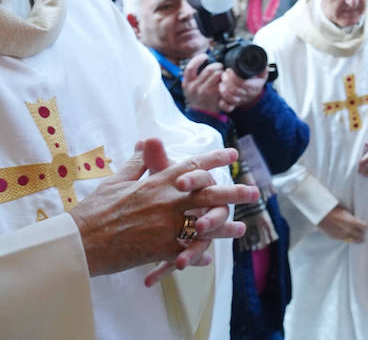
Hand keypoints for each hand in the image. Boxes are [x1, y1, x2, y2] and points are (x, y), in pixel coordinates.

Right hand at [68, 138, 255, 281]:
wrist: (80, 241)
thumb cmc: (95, 210)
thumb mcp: (117, 181)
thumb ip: (138, 163)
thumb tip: (147, 142)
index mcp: (158, 182)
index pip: (192, 165)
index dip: (214, 159)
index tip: (233, 155)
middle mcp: (168, 200)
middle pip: (208, 193)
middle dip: (233, 192)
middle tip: (254, 192)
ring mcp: (167, 225)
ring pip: (204, 223)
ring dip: (224, 226)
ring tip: (241, 228)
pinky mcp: (161, 248)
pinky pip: (187, 249)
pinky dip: (198, 254)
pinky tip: (210, 257)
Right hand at [180, 54, 224, 114]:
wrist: (201, 113)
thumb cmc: (197, 96)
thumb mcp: (190, 86)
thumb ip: (194, 74)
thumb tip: (204, 58)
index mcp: (187, 82)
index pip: (190, 67)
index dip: (198, 59)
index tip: (205, 56)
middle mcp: (194, 87)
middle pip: (209, 69)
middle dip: (217, 65)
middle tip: (219, 67)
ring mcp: (204, 91)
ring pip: (217, 74)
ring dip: (222, 72)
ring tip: (222, 74)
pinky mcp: (214, 94)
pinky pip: (222, 81)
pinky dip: (225, 79)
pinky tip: (224, 81)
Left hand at [218, 68, 265, 112]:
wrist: (254, 93)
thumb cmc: (255, 82)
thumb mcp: (261, 74)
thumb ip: (262, 69)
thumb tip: (264, 66)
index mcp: (254, 86)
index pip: (242, 83)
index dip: (233, 77)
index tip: (229, 70)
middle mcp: (247, 95)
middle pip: (234, 90)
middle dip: (226, 81)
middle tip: (224, 74)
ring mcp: (240, 100)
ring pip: (230, 98)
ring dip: (223, 89)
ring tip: (221, 82)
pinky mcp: (234, 105)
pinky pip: (228, 108)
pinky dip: (222, 103)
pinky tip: (220, 96)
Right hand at [318, 204, 367, 242]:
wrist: (321, 214)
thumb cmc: (334, 210)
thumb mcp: (346, 211)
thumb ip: (352, 217)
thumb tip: (359, 221)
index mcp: (350, 221)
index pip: (363, 227)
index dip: (365, 226)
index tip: (364, 225)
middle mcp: (346, 229)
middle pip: (359, 235)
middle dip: (362, 234)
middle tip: (363, 232)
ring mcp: (340, 234)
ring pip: (352, 240)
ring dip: (356, 238)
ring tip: (358, 237)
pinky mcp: (335, 237)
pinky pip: (344, 240)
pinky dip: (348, 238)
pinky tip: (349, 236)